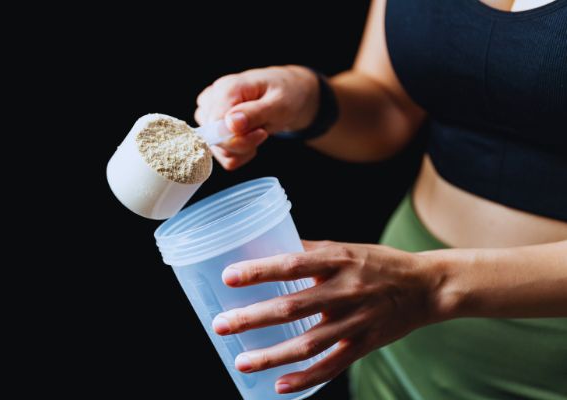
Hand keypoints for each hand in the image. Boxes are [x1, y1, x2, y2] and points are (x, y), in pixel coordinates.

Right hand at [195, 65, 318, 169]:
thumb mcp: (279, 103)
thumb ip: (254, 113)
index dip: (238, 137)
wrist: (289, 94)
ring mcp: (209, 114)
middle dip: (242, 144)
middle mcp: (211, 100)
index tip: (261, 133)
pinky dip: (238, 154)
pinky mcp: (212, 128)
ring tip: (257, 132)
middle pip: (214, 139)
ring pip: (216, 149)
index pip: (216, 124)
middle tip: (262, 132)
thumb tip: (230, 124)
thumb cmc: (286, 94)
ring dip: (241, 150)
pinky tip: (250, 140)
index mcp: (225, 88)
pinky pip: (219, 154)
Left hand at [211, 240, 442, 393]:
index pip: (292, 264)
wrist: (427, 286)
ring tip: (241, 361)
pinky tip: (280, 386)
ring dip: (272, 355)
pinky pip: (333, 365)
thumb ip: (309, 252)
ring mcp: (356, 320)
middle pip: (293, 307)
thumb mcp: (345, 248)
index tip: (229, 276)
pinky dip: (306, 378)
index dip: (259, 271)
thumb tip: (268, 251)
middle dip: (253, 318)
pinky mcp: (365, 344)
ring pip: (309, 343)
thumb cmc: (379, 263)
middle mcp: (345, 290)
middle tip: (221, 325)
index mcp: (338, 260)